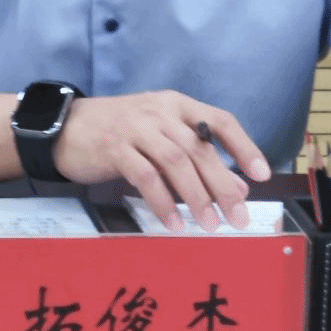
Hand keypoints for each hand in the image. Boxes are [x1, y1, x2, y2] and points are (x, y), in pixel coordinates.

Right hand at [52, 90, 270, 232]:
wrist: (67, 127)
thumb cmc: (121, 133)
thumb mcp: (161, 138)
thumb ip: (198, 159)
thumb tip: (238, 188)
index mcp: (176, 104)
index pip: (220, 120)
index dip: (244, 147)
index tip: (262, 174)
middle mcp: (160, 112)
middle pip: (200, 148)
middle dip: (223, 185)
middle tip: (239, 216)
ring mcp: (136, 127)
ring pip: (176, 161)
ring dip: (196, 196)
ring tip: (209, 225)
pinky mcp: (115, 147)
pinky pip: (145, 177)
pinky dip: (162, 202)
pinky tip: (174, 224)